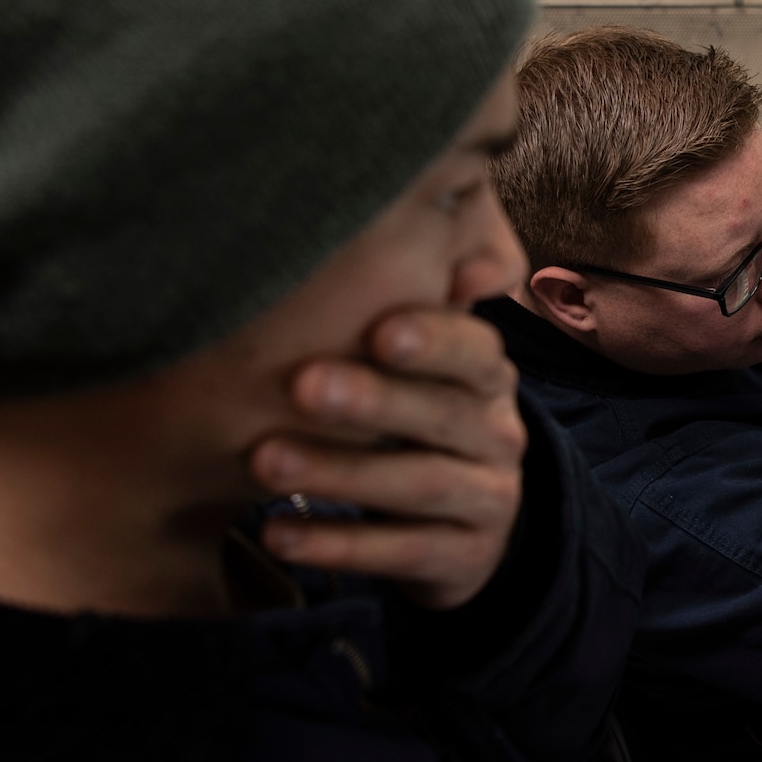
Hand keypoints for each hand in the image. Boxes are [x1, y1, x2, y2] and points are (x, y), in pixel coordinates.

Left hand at [250, 308, 525, 609]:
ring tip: (263, 461)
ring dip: (341, 473)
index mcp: (487, 379)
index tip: (377, 330)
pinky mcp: (463, 559)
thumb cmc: (418, 426)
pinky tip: (278, 532)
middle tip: (301, 385)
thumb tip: (432, 202)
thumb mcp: (427, 370)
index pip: (475, 353)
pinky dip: (340, 545)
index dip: (434, 341)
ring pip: (422, 484)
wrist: (462, 532)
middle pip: (446, 414)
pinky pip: (404, 553)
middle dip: (374, 400)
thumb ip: (418, 305)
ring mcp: (488, 500)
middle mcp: (498, 434)